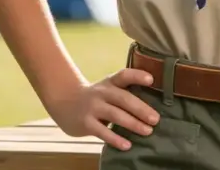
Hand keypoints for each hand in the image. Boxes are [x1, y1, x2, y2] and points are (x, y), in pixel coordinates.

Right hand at [46, 68, 160, 150]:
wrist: (63, 100)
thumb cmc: (96, 97)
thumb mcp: (108, 88)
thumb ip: (125, 93)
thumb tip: (151, 107)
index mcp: (110, 82)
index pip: (124, 75)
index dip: (138, 76)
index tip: (151, 80)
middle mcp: (102, 93)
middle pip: (124, 98)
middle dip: (141, 109)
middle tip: (156, 119)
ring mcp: (93, 108)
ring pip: (115, 115)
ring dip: (133, 124)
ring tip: (147, 131)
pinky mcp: (86, 123)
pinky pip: (102, 132)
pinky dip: (115, 139)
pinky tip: (127, 145)